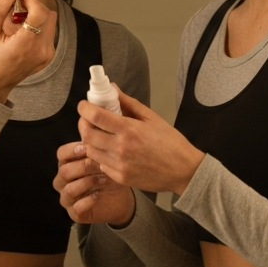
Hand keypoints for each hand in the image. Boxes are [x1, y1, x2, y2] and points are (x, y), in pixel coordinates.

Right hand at [0, 0, 56, 103]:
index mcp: (25, 44)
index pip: (40, 13)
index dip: (32, 1)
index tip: (21, 0)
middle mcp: (41, 50)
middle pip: (49, 15)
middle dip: (34, 8)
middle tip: (17, 13)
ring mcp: (47, 55)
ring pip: (51, 23)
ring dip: (37, 18)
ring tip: (18, 27)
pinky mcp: (48, 57)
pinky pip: (49, 33)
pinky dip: (39, 29)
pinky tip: (23, 36)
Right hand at [54, 141, 135, 225]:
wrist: (121, 199)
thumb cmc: (110, 176)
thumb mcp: (106, 160)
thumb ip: (97, 147)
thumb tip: (95, 127)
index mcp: (67, 164)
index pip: (61, 154)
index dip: (71, 150)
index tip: (86, 147)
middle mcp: (63, 181)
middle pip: (64, 171)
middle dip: (83, 166)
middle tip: (99, 164)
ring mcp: (67, 198)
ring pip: (68, 189)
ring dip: (87, 182)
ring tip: (103, 179)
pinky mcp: (74, 213)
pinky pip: (76, 208)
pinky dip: (88, 201)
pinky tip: (98, 195)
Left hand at [77, 86, 205, 195]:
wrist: (184, 170)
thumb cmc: (171, 143)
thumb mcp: (152, 118)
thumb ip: (128, 103)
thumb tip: (112, 88)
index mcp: (129, 129)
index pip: (95, 116)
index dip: (84, 108)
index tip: (84, 105)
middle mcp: (121, 148)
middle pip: (87, 134)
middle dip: (83, 124)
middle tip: (88, 120)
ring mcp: (119, 165)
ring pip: (91, 151)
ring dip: (91, 141)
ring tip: (100, 135)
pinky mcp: (121, 178)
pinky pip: (101, 165)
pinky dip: (101, 156)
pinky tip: (111, 151)